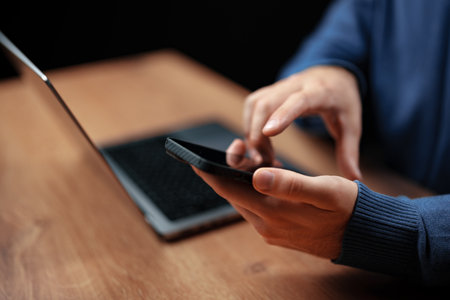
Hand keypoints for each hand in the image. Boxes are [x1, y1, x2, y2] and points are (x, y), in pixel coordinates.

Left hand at [192, 166, 357, 259]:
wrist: (361, 234)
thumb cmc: (347, 208)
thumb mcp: (325, 191)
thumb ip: (290, 185)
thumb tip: (256, 176)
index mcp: (273, 212)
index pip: (229, 190)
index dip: (210, 172)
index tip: (194, 158)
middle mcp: (266, 225)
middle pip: (233, 194)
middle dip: (228, 171)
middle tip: (237, 147)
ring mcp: (270, 230)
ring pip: (244, 200)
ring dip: (243, 180)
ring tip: (255, 159)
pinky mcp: (277, 232)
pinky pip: (256, 207)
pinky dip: (255, 191)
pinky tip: (266, 177)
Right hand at [244, 65, 361, 179]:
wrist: (333, 74)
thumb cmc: (342, 101)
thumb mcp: (351, 125)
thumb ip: (349, 152)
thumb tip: (354, 179)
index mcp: (319, 92)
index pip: (298, 100)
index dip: (282, 115)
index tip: (269, 133)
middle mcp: (296, 85)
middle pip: (267, 103)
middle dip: (257, 132)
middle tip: (263, 160)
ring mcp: (280, 86)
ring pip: (255, 104)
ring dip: (251, 131)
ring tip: (261, 155)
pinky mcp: (269, 90)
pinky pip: (252, 105)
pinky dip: (249, 124)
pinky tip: (258, 142)